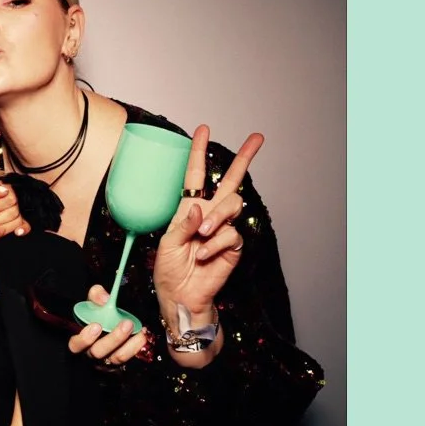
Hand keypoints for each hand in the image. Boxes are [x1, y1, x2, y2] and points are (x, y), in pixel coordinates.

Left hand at [0, 171, 29, 241]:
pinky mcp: (19, 219)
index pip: (9, 199)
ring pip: (17, 220)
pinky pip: (26, 224)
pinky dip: (23, 229)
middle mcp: (16, 198)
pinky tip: (17, 233)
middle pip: (13, 212)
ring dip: (3, 229)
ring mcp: (19, 209)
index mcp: (8, 187)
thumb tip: (4, 191)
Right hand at [69, 302, 149, 367]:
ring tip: (137, 329)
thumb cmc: (100, 312)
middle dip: (113, 338)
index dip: (84, 339)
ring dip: (129, 344)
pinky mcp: (121, 358)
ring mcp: (107, 357)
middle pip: (98, 352)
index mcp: (81, 339)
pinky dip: (137, 345)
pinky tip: (142, 333)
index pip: (75, 345)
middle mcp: (92, 351)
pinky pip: (130, 356)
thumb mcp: (95, 300)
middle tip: (126, 324)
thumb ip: (96, 295)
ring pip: (116, 357)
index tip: (97, 326)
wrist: (115, 318)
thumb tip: (104, 299)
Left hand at [153, 126, 264, 329]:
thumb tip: (199, 206)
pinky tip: (204, 255)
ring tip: (202, 235)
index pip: (196, 175)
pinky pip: (231, 234)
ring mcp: (223, 229)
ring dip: (217, 217)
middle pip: (232, 181)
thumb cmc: (169, 269)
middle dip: (245, 158)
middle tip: (257, 138)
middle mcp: (210, 214)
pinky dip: (216, 244)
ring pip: (232, 205)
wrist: (180, 296)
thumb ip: (183, 223)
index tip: (203, 129)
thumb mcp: (167, 243)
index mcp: (190, 208)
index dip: (198, 152)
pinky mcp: (233, 246)